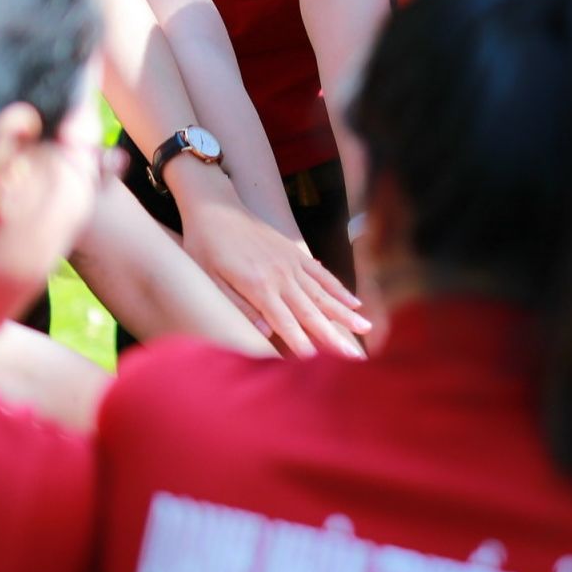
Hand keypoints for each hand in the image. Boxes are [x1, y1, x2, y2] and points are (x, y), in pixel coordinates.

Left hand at [181, 197, 368, 357]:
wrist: (215, 207)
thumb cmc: (205, 247)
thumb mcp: (211, 279)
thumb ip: (240, 305)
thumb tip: (266, 332)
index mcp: (258, 286)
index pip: (285, 322)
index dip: (301, 344)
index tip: (319, 365)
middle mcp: (281, 276)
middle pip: (312, 311)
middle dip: (334, 335)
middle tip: (355, 355)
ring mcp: (292, 263)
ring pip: (324, 293)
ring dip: (345, 312)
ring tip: (366, 327)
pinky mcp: (295, 253)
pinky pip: (322, 274)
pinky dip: (339, 288)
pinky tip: (354, 301)